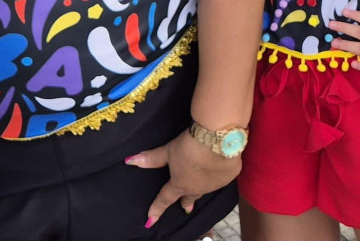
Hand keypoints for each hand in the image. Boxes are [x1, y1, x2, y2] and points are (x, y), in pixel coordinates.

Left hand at [126, 129, 240, 226]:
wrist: (218, 139)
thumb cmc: (189, 146)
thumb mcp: (168, 150)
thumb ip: (151, 158)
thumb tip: (129, 161)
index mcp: (180, 184)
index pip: (165, 199)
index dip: (156, 209)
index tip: (150, 220)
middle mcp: (197, 188)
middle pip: (190, 196)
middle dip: (187, 201)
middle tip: (186, 206)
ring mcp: (215, 183)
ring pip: (207, 186)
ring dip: (204, 183)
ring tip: (203, 178)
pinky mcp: (230, 174)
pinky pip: (223, 176)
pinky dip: (219, 172)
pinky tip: (220, 164)